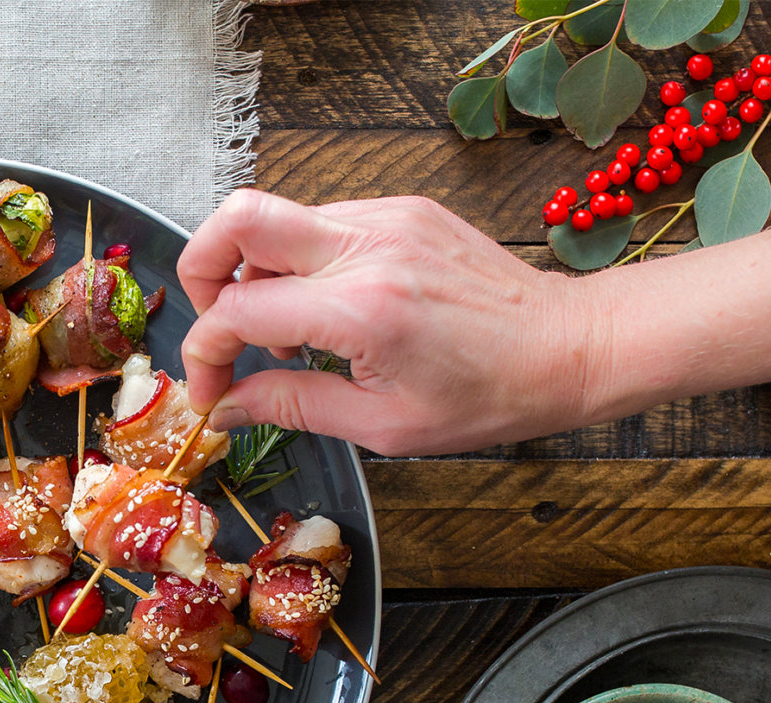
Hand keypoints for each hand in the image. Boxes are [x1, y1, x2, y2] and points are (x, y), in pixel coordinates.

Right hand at [177, 190, 591, 455]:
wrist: (570, 347)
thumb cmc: (488, 396)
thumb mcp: (382, 426)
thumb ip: (292, 406)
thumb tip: (226, 405)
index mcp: (361, 310)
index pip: (237, 309)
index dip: (205, 353)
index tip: (213, 390)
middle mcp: (369, 246)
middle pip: (237, 218)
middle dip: (201, 270)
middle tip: (217, 324)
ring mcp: (387, 216)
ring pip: (277, 220)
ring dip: (257, 274)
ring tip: (292, 335)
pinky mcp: (403, 209)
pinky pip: (323, 222)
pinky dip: (304, 265)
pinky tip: (331, 312)